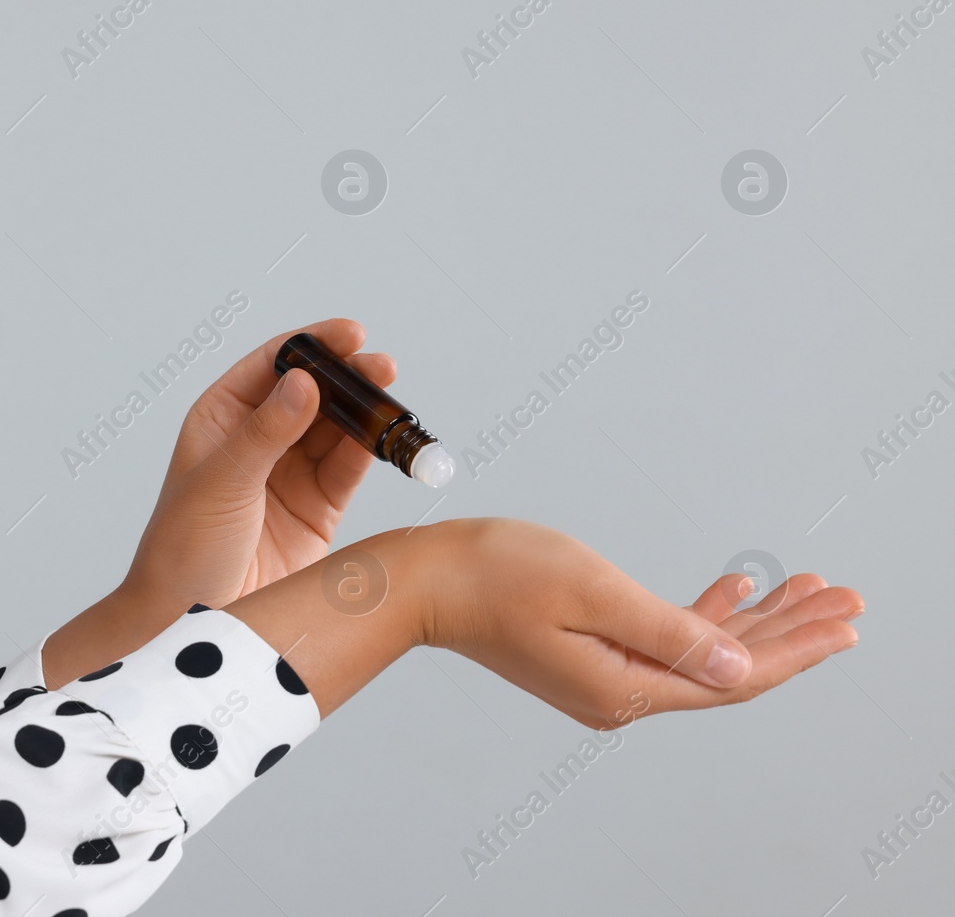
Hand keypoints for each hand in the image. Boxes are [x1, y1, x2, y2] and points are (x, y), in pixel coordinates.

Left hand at [120, 317, 395, 615]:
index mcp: (221, 417)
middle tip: (381, 366)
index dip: (312, 344)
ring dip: (365, 412)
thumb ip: (266, 433)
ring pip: (337, 428)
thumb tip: (303, 382)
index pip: (272, 365)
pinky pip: (349, 469)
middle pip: (313, 392)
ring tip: (392, 399)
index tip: (351, 333)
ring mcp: (290, 473)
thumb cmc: (184, 548)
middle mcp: (258, 439)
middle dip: (348, 375)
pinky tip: (387, 437)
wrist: (191, 622)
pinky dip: (371, 451)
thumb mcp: (221, 483)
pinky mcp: (317, 509)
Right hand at [418, 518, 863, 728]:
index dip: (797, 649)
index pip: (734, 678)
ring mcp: (604, 677)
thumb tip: (739, 668)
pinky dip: (702, 616)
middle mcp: (620, 695)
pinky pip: (664, 641)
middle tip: (843, 598)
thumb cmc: (494, 574)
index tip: (846, 621)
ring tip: (802, 588)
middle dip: (788, 633)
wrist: (423, 582)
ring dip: (751, 621)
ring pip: (700, 653)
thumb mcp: (593, 592)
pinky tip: (731, 589)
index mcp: (625, 687)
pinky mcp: (588, 655)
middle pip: (726, 669)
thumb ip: (671, 632)